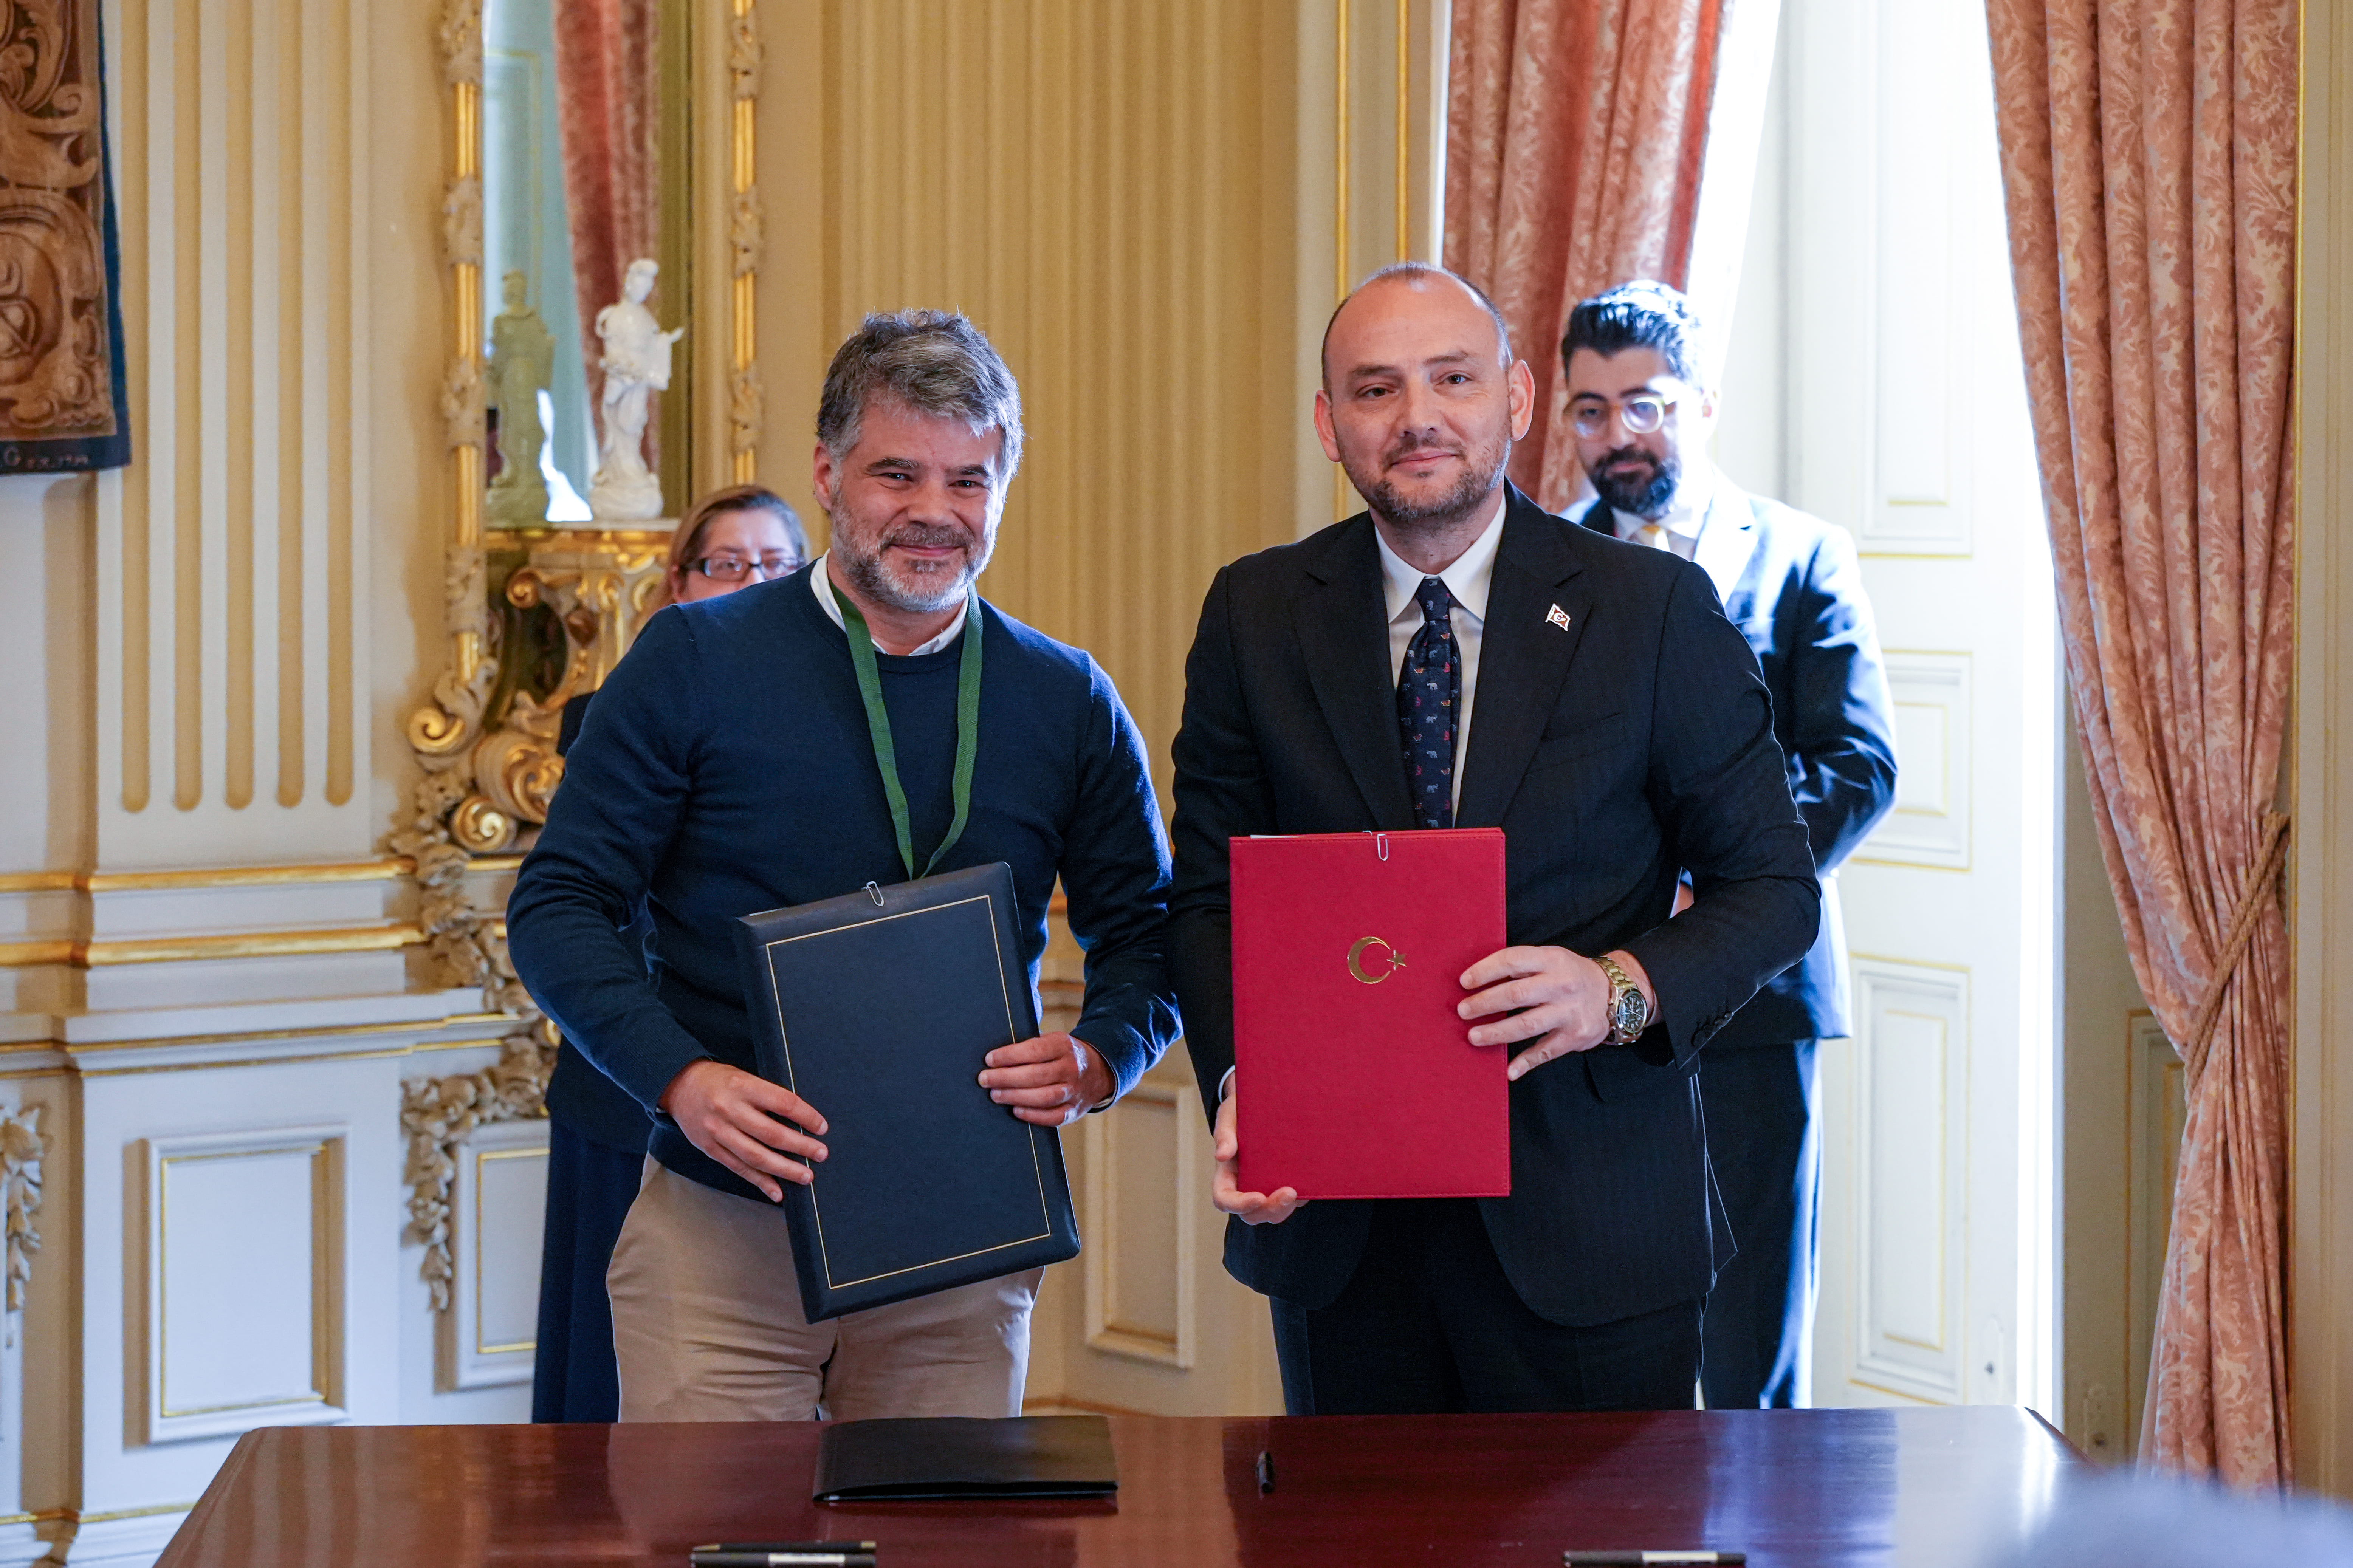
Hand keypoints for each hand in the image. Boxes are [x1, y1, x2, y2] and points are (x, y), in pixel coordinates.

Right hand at [658, 1059, 828, 1201]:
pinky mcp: (710, 1149)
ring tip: (806, 1176)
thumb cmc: (719, 1080)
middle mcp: (729, 1110)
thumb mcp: (744, 1077)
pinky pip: (739, 1168)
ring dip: (784, 1169)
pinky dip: (760, 1182)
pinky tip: (777, 1192)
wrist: (678, 1085)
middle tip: (821, 1154)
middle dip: (800, 1147)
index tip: (822, 1127)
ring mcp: (718, 1132)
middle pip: (771, 1134)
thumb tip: (800, 1120)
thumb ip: (767, 1096)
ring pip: (756, 1156)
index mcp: (743, 1086)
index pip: (783, 1103)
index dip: (806, 1116)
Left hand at [979, 1032, 1113, 1127]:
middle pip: (1036, 1075)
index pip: (1034, 1050)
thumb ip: (1032, 1047)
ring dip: (1015, 1096)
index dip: (1009, 1055)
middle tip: (985, 1079)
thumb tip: (997, 1058)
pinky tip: (1015, 1111)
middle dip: (1006, 1078)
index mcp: (1064, 1045)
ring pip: (1044, 1097)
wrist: (1097, 1072)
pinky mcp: (1074, 1111)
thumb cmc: (1062, 1056)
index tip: (989, 1059)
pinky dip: (1032, 1115)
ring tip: (995, 1095)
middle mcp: (1072, 1068)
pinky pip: (1053, 1117)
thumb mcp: (1053, 1041)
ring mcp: (1075, 1091)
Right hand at [1210, 1084, 1306, 1224]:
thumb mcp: (1229, 1116)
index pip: (1224, 1199)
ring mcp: (1265, 1185)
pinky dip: (1302, 1195)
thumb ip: (1224, 1134)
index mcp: (1226, 1174)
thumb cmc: (1239, 1110)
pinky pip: (1293, 1199)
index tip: (1258, 1197)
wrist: (1261, 1101)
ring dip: (1287, 1207)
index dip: (1239, 1204)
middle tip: (1290, 1193)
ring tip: (1301, 1190)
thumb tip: (1221, 1155)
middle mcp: (1245, 1185)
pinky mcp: (1284, 1181)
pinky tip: (1312, 1180)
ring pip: (1273, 1211)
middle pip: (1252, 1213)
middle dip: (1271, 1209)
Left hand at [1458, 945, 1656, 1081]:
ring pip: (1525, 1025)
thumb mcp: (1551, 959)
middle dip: (1484, 1004)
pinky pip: (1545, 1051)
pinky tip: (1509, 1070)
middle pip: (1514, 995)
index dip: (1484, 971)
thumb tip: (1479, 980)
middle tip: (1463, 1011)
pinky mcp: (1576, 1036)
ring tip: (1473, 1036)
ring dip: (1496, 1033)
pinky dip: (1525, 1062)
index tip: (1464, 983)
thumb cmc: (1571, 975)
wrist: (1616, 993)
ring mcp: (1569, 1012)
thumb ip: (1523, 966)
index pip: (1512, 961)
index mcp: (1551, 959)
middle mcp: (1561, 984)